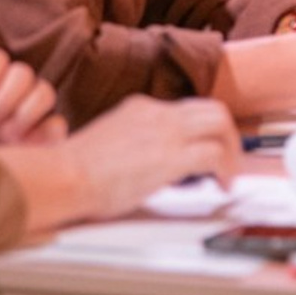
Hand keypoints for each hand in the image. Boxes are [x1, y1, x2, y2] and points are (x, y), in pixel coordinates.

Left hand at [0, 47, 65, 145]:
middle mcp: (3, 97)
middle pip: (23, 72)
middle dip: (4, 95)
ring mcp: (23, 120)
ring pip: (45, 92)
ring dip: (25, 110)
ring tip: (2, 133)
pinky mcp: (38, 145)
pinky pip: (57, 126)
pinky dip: (46, 131)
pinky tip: (21, 144)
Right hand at [63, 96, 239, 219]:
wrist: (64, 175)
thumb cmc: (74, 170)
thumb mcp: (109, 142)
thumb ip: (131, 144)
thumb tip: (143, 164)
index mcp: (140, 108)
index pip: (185, 110)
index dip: (201, 132)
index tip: (204, 151)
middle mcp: (157, 112)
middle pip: (212, 109)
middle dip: (227, 134)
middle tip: (228, 161)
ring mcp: (165, 131)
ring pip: (220, 122)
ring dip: (231, 149)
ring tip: (228, 175)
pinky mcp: (170, 156)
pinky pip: (214, 154)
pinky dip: (225, 170)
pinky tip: (221, 186)